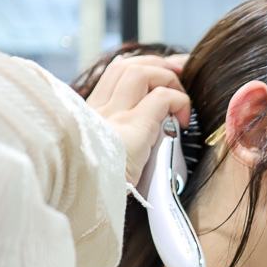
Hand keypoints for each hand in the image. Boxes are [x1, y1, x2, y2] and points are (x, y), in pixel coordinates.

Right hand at [85, 54, 191, 185]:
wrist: (85, 203)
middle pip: (125, 66)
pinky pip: (162, 98)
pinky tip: (182, 120)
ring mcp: (114, 117)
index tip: (157, 71)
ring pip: (141, 72)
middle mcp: (97, 111)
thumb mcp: (99, 161)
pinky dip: (178, 101)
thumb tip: (144, 136)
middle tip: (178, 72)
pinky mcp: (134, 127)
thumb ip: (114, 145)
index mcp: (88, 118)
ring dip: (167, 78)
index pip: (111, 76)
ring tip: (181, 100)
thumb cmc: (96, 190)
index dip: (136, 67)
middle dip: (156, 63)